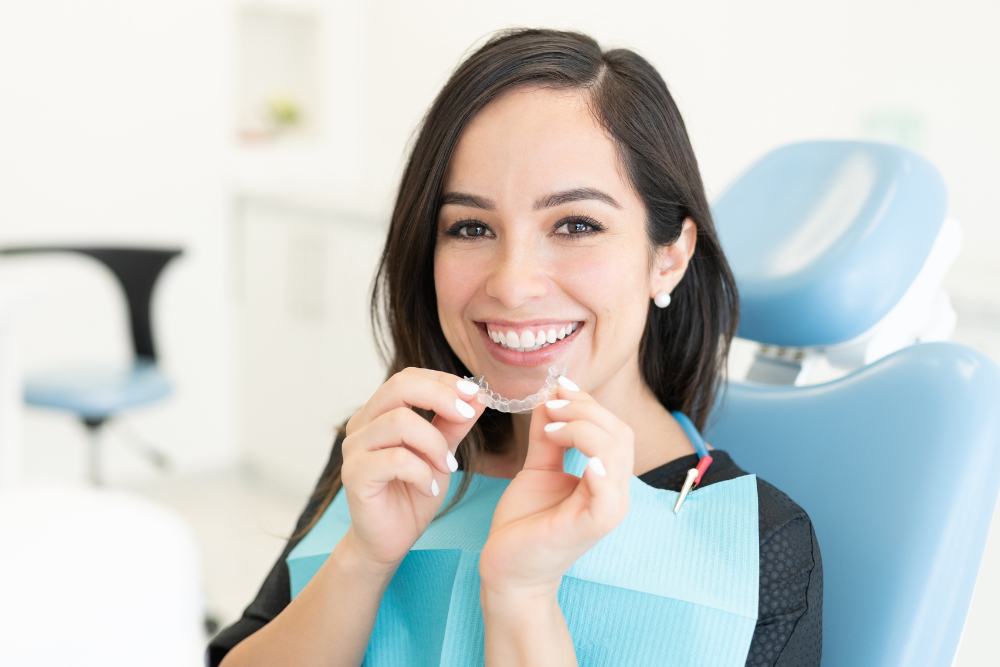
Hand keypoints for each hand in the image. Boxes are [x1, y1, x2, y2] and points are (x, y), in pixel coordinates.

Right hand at [340, 368, 485, 567]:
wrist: (390, 540)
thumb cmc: (412, 494)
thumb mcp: (441, 454)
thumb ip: (454, 424)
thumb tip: (478, 396)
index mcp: (380, 412)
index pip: (409, 378)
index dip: (443, 381)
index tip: (475, 394)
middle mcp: (362, 424)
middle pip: (399, 387)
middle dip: (440, 397)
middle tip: (466, 416)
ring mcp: (354, 448)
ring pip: (400, 422)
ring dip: (435, 444)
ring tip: (447, 468)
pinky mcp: (354, 474)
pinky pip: (395, 460)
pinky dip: (422, 473)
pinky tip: (430, 489)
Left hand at [479, 379, 633, 596]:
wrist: (508, 568)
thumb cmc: (525, 522)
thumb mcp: (538, 468)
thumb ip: (548, 436)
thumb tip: (551, 397)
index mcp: (606, 478)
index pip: (613, 428)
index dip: (588, 402)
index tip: (557, 388)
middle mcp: (614, 492)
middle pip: (619, 433)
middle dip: (585, 410)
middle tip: (551, 405)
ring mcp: (607, 510)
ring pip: (616, 453)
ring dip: (583, 429)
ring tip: (552, 427)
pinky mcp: (592, 527)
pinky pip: (608, 494)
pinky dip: (599, 468)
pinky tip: (580, 457)